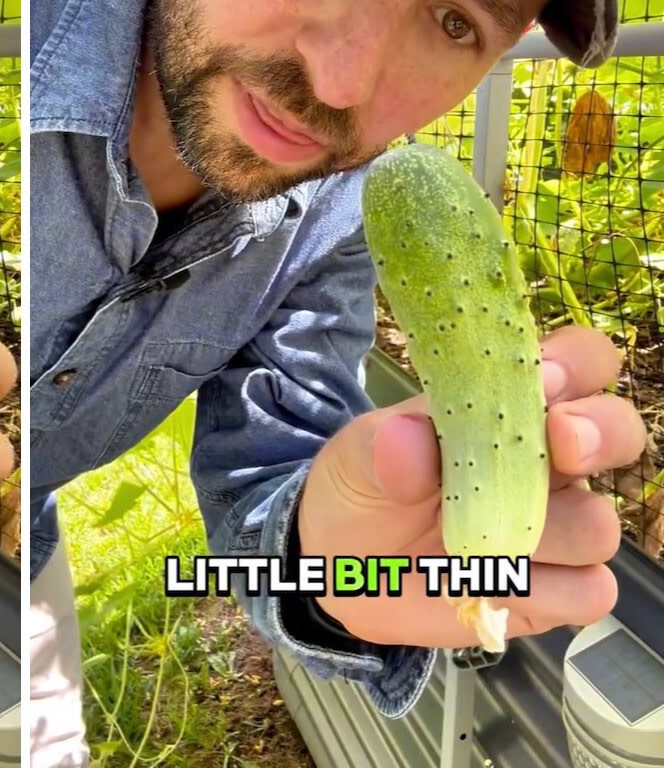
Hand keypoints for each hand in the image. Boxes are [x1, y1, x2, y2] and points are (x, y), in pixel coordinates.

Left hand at [299, 325, 644, 648]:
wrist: (339, 565)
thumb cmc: (364, 487)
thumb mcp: (356, 454)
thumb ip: (384, 442)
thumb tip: (410, 437)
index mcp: (511, 407)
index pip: (579, 363)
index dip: (577, 365)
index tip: (545, 380)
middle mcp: (552, 462)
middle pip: (619, 433)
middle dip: (600, 434)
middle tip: (562, 441)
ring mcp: (561, 526)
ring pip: (598, 525)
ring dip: (537, 536)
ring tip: (463, 544)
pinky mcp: (559, 590)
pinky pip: (588, 591)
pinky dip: (538, 594)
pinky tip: (484, 586)